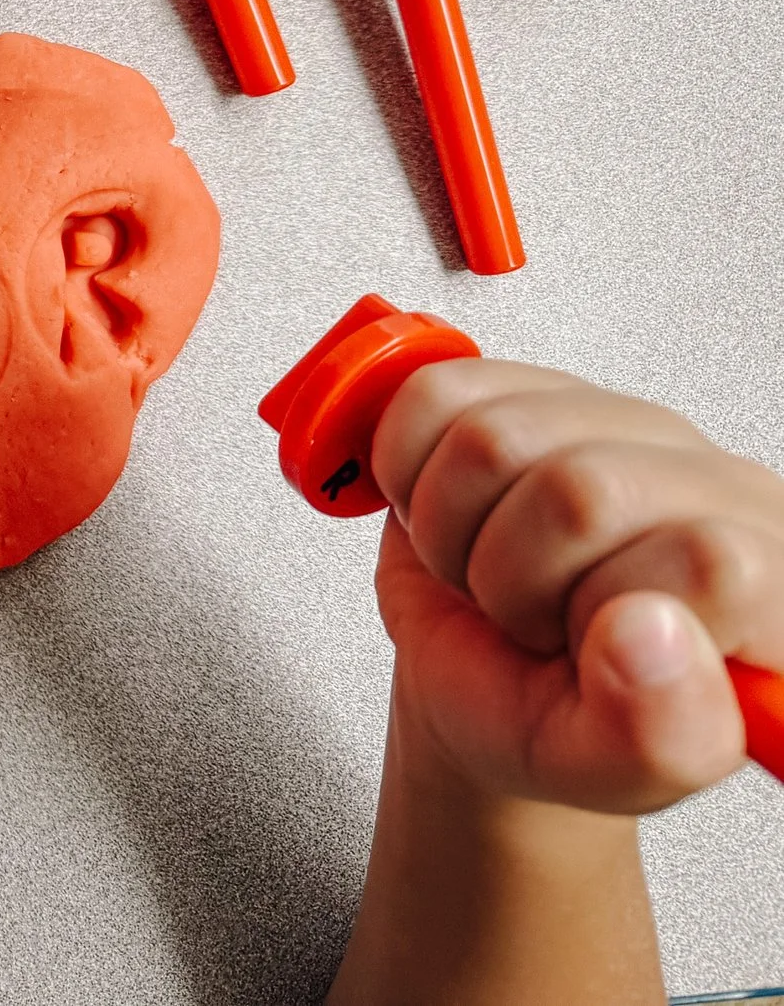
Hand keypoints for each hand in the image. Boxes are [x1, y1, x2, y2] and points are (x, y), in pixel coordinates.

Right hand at [369, 356, 783, 812]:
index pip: (715, 558)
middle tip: (528, 618)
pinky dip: (406, 469)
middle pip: (578, 490)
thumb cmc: (550, 718)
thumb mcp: (605, 770)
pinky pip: (435, 395)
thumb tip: (652, 629)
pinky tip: (452, 511)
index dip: (611, 614)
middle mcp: (716, 486)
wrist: (478, 673)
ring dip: (452, 530)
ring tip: (487, 571)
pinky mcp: (530, 383)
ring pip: (493, 439)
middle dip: (510, 577)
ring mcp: (624, 420)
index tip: (592, 654)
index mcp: (776, 588)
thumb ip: (657, 735)